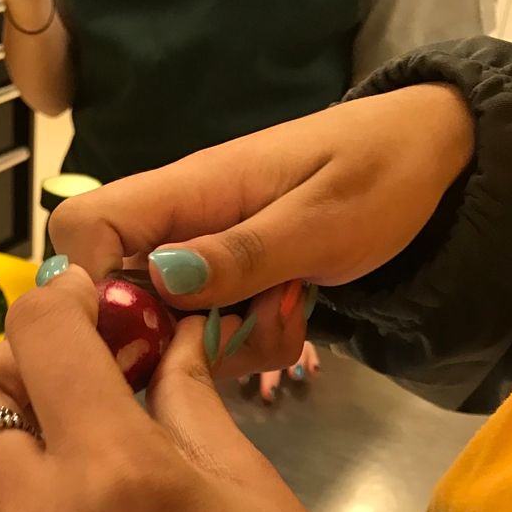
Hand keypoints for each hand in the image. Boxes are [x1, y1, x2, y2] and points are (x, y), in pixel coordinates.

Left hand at [0, 267, 434, 511]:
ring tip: (74, 442)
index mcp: (117, 475)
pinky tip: (75, 510)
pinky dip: (9, 499)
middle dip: (8, 362)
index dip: (64, 297)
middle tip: (76, 377)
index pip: (38, 333)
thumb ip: (183, 401)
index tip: (99, 305)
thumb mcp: (253, 488)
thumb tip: (156, 342)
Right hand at [49, 84, 474, 374]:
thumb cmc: (378, 174)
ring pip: (166, 332)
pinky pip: (207, 340)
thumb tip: (161, 280)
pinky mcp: (223, 291)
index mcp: (188, 193)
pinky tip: (291, 321)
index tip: (135, 333)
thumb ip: (241, 254)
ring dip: (223, 347)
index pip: (86, 228)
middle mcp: (177, 230)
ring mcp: (198, 264)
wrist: (425, 164)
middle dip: (169, 340)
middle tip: (238, 333)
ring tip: (286, 316)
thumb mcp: (320, 220)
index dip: (87, 284)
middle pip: (117, 298)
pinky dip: (247, 346)